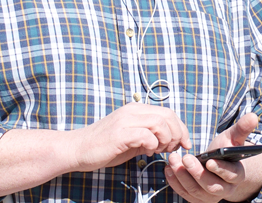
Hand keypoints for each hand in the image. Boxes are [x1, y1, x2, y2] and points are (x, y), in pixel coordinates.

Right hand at [66, 103, 190, 171]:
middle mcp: (132, 111)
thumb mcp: (132, 138)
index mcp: (135, 109)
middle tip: (173, 148)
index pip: (168, 112)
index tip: (184, 143)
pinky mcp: (120, 133)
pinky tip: (146, 152)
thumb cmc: (104, 147)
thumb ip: (149, 136)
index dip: (181, 128)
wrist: (77, 149)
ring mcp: (125, 121)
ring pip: (160, 123)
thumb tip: (171, 141)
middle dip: (178, 134)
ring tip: (158, 150)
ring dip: (165, 140)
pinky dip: (153, 145)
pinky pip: (147, 135)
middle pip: (168, 115)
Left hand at [166, 113, 261, 202]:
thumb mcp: (233, 138)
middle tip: (185, 157)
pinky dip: (176, 183)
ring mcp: (211, 197)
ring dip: (182, 176)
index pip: (231, 174)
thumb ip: (242, 128)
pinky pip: (185, 195)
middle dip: (197, 173)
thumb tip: (253, 116)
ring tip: (173, 160)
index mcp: (237, 174)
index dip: (220, 169)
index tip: (208, 160)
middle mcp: (226, 189)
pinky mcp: (198, 199)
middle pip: (211, 186)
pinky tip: (169, 169)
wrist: (218, 164)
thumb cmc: (226, 150)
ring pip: (196, 191)